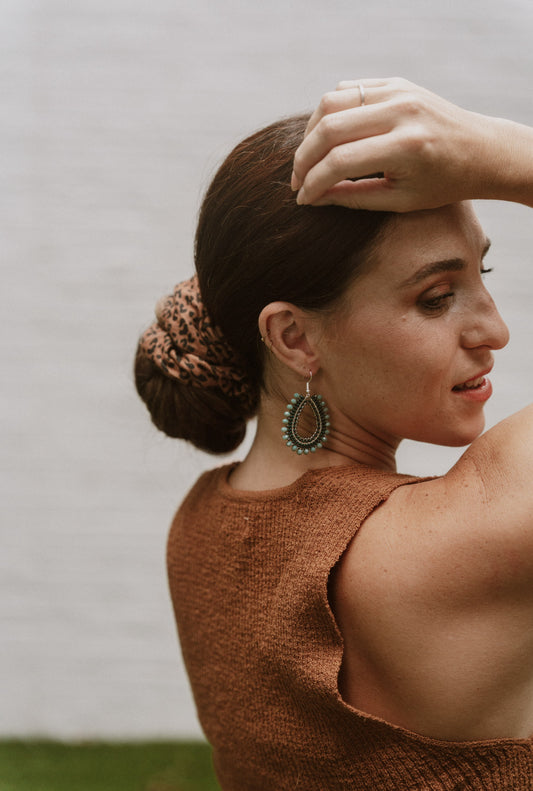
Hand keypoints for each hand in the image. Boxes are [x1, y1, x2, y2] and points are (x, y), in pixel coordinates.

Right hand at [292, 78, 513, 211]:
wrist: (481, 151)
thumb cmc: (443, 184)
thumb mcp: (399, 200)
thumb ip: (353, 198)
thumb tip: (312, 197)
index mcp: (405, 147)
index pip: (340, 162)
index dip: (314, 183)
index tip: (302, 199)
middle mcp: (400, 111)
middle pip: (328, 128)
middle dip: (303, 159)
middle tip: (296, 181)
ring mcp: (398, 91)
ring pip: (331, 103)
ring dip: (310, 133)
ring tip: (308, 160)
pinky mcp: (395, 83)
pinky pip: (347, 89)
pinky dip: (328, 113)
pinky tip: (326, 138)